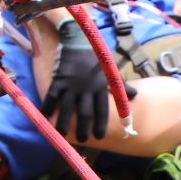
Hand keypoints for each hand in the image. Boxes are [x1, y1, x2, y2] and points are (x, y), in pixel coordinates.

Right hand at [46, 19, 134, 141]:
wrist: (79, 39)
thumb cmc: (96, 57)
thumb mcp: (110, 70)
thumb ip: (121, 86)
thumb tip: (135, 96)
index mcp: (100, 86)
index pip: (102, 109)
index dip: (101, 124)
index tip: (99, 137)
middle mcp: (86, 88)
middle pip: (85, 112)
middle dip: (83, 128)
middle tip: (82, 140)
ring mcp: (71, 84)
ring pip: (67, 107)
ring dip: (64, 122)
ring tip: (61, 133)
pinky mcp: (59, 79)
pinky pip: (52, 95)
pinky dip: (47, 106)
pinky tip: (45, 116)